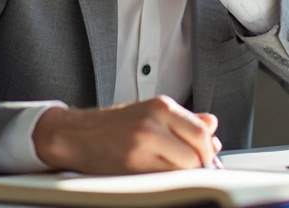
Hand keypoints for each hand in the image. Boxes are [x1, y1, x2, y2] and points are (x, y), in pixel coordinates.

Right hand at [32, 96, 222, 173]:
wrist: (76, 134)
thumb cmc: (114, 125)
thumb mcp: (150, 112)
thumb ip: (184, 119)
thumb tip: (212, 126)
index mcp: (161, 106)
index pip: (201, 132)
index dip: (207, 149)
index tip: (206, 156)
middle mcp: (153, 122)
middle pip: (195, 153)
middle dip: (197, 164)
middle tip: (190, 167)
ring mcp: (142, 145)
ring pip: (182, 169)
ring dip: (182, 174)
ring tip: (170, 169)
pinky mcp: (131, 166)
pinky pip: (163, 180)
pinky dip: (166, 181)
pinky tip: (157, 175)